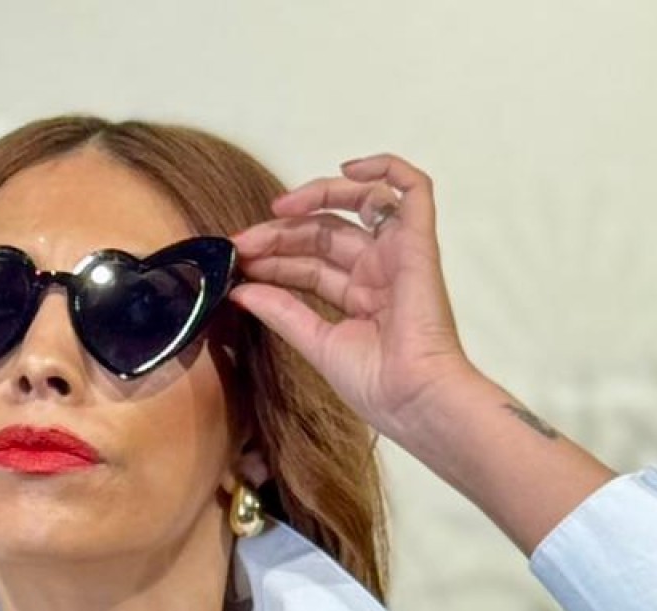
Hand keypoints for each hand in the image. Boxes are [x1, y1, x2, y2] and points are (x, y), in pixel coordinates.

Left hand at [226, 153, 479, 446]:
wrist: (414, 399)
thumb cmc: (379, 387)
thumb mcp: (318, 344)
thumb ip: (282, 313)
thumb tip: (241, 291)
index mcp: (360, 299)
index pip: (309, 264)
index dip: (273, 257)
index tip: (237, 262)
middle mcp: (379, 272)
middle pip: (324, 232)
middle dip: (280, 233)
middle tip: (243, 243)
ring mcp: (398, 254)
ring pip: (357, 203)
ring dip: (315, 197)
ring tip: (278, 209)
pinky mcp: (418, 242)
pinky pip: (413, 188)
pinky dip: (386, 167)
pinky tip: (347, 168)